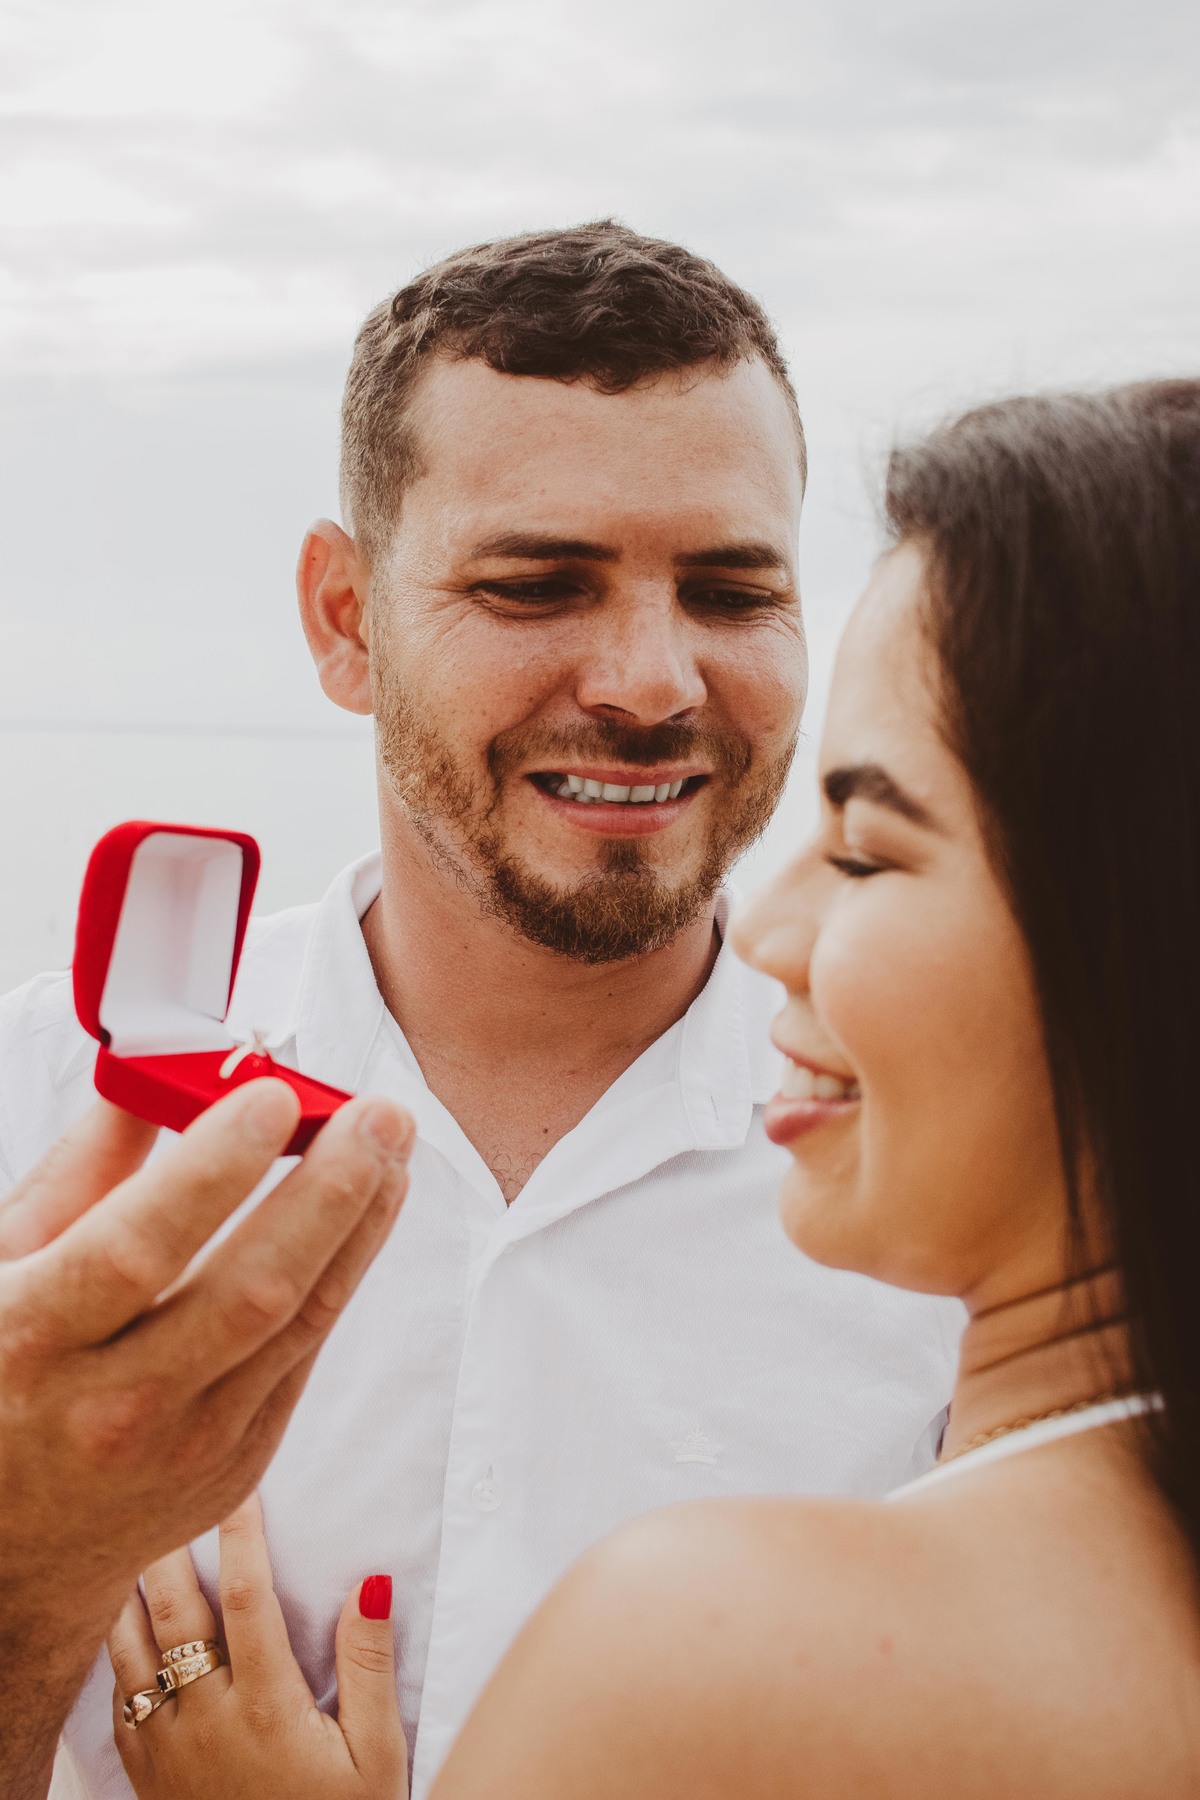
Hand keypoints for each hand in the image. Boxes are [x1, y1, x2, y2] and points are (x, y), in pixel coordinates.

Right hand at [0, 1081, 411, 1799]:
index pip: (135, 1252)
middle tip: (377, 1113)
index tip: (272, 1096)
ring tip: (392, 1141)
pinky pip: (304, 1355)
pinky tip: (370, 1207)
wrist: (7, 1550)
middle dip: (326, 1194)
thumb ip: (77, 1175)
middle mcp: (112, 1408)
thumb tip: (152, 1072)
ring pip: (298, 1324)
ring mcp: (185, 1448)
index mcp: (30, 1344)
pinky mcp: (238, 1466)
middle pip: (246, 1294)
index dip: (211, 1173)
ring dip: (358, 1224)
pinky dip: (342, 1272)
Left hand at [108, 1495, 406, 1799]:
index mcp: (266, 1705)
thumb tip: (371, 1583)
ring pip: (128, 1649)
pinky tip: (124, 1623)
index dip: (240, 1535)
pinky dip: (115, 1649)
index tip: (243, 1488)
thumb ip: (370, 1667)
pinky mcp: (146, 1773)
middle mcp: (207, 1718)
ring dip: (130, 1589)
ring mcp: (168, 1747)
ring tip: (138, 1540)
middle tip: (171, 1494)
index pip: (243, 1596)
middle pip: (171, 1609)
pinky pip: (115, 1697)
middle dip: (169, 1542)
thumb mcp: (376, 1756)